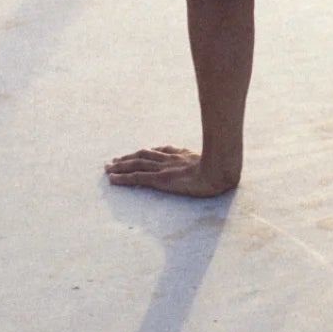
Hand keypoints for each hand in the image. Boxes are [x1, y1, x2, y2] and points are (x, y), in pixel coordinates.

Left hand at [105, 146, 239, 197]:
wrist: (220, 172)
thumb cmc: (224, 170)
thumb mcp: (218, 165)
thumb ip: (214, 163)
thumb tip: (223, 172)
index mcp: (184, 156)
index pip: (162, 151)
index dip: (149, 152)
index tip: (140, 153)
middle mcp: (171, 160)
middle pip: (145, 155)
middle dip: (130, 157)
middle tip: (115, 160)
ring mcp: (165, 168)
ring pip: (137, 164)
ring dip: (121, 166)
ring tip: (108, 168)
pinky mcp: (160, 179)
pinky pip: (137, 178)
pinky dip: (123, 178)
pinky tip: (112, 179)